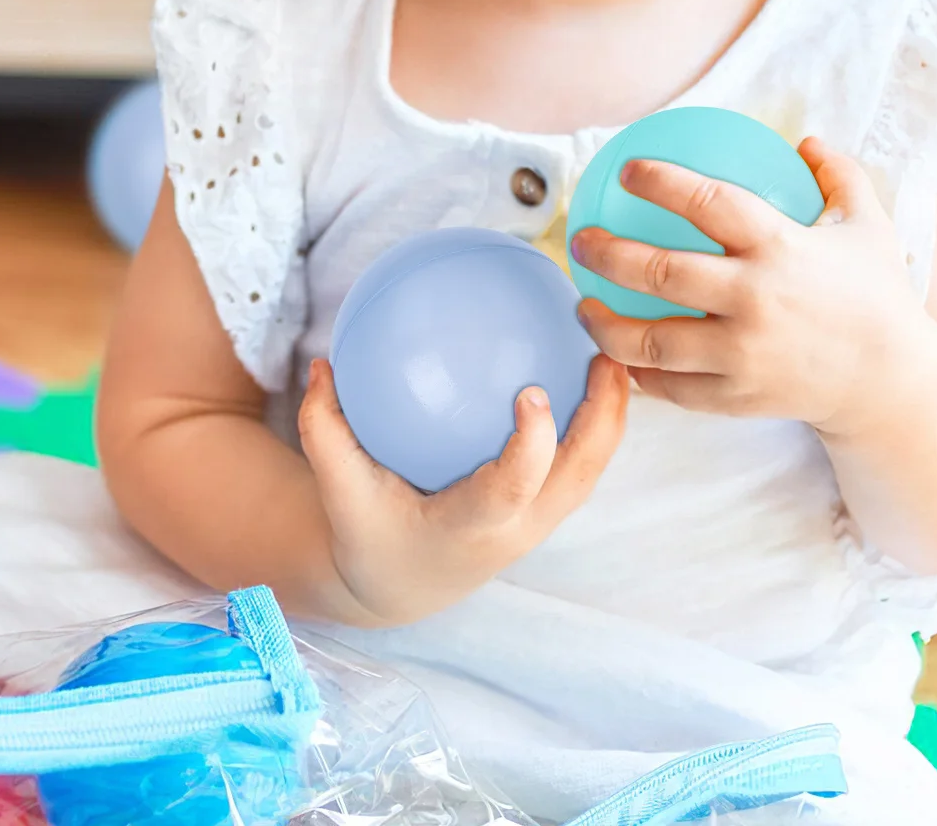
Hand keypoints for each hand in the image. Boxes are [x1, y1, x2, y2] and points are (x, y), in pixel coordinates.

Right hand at [297, 352, 628, 625]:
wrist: (400, 585)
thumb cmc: (370, 530)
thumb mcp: (339, 490)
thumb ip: (326, 430)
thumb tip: (324, 361)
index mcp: (470, 527)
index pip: (511, 488)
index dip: (530, 446)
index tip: (532, 392)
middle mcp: (516, 529)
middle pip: (576, 478)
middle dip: (601, 421)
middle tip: (605, 354)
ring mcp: (538, 523)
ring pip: (591, 470)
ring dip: (611, 415)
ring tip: (612, 351)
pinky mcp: (545, 509)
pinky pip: (580, 461)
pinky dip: (592, 419)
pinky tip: (584, 366)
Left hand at [569, 138, 921, 435]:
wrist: (892, 384)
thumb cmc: (878, 297)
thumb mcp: (871, 225)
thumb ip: (840, 176)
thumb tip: (805, 142)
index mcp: (780, 247)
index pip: (707, 202)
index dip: (661, 181)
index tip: (629, 170)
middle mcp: (754, 300)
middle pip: (660, 273)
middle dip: (607, 253)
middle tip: (582, 240)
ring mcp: (742, 354)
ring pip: (650, 340)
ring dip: (604, 324)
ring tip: (583, 304)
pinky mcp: (736, 397)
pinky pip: (670, 387)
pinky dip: (638, 373)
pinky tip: (620, 355)